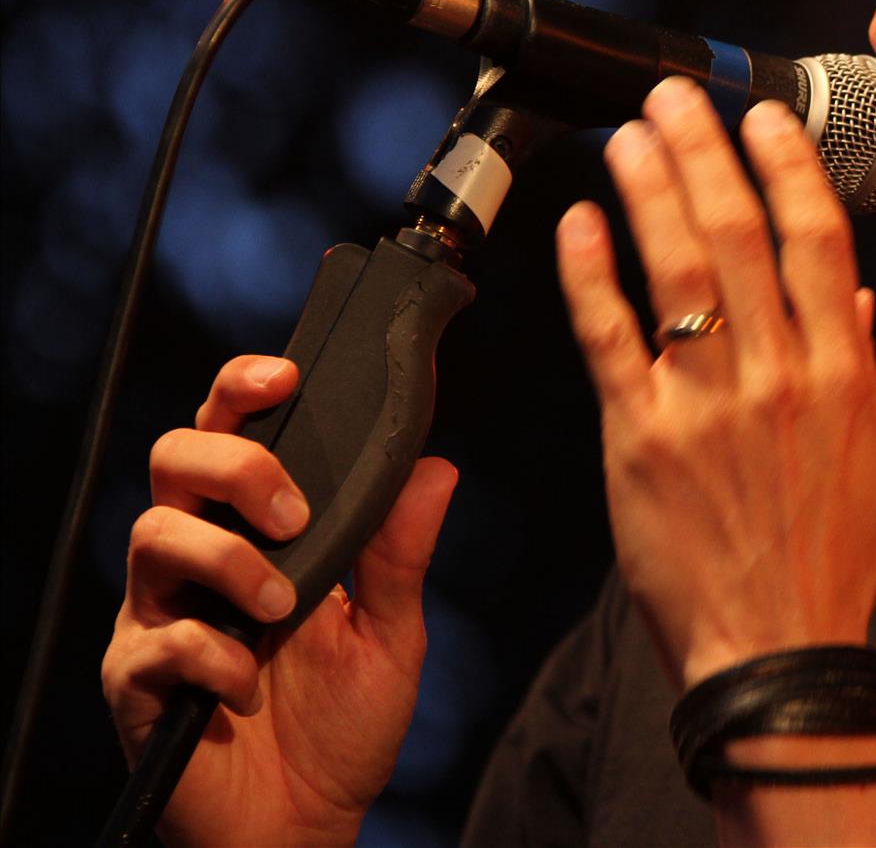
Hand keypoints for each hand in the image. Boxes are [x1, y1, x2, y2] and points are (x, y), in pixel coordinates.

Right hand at [102, 355, 457, 846]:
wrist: (307, 825)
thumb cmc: (343, 724)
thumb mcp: (392, 632)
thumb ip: (401, 552)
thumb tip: (435, 466)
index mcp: (258, 531)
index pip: (234, 432)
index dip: (244, 388)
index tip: (285, 374)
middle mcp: (201, 558)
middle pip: (175, 459)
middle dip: (235, 463)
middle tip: (294, 509)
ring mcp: (162, 616)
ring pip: (153, 534)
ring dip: (228, 559)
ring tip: (284, 607)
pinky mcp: (139, 682)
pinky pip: (154, 641)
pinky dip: (210, 656)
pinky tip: (249, 685)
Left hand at [556, 78, 875, 689]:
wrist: (777, 655)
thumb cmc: (832, 563)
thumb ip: (860, 370)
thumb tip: (849, 296)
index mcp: (841, 375)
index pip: (815, 240)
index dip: (785, 167)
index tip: (760, 116)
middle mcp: (778, 376)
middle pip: (739, 233)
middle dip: (704, 151)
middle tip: (673, 95)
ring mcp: (707, 406)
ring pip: (677, 269)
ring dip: (648, 189)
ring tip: (625, 133)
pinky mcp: (641, 441)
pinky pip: (610, 339)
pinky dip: (591, 275)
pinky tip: (577, 223)